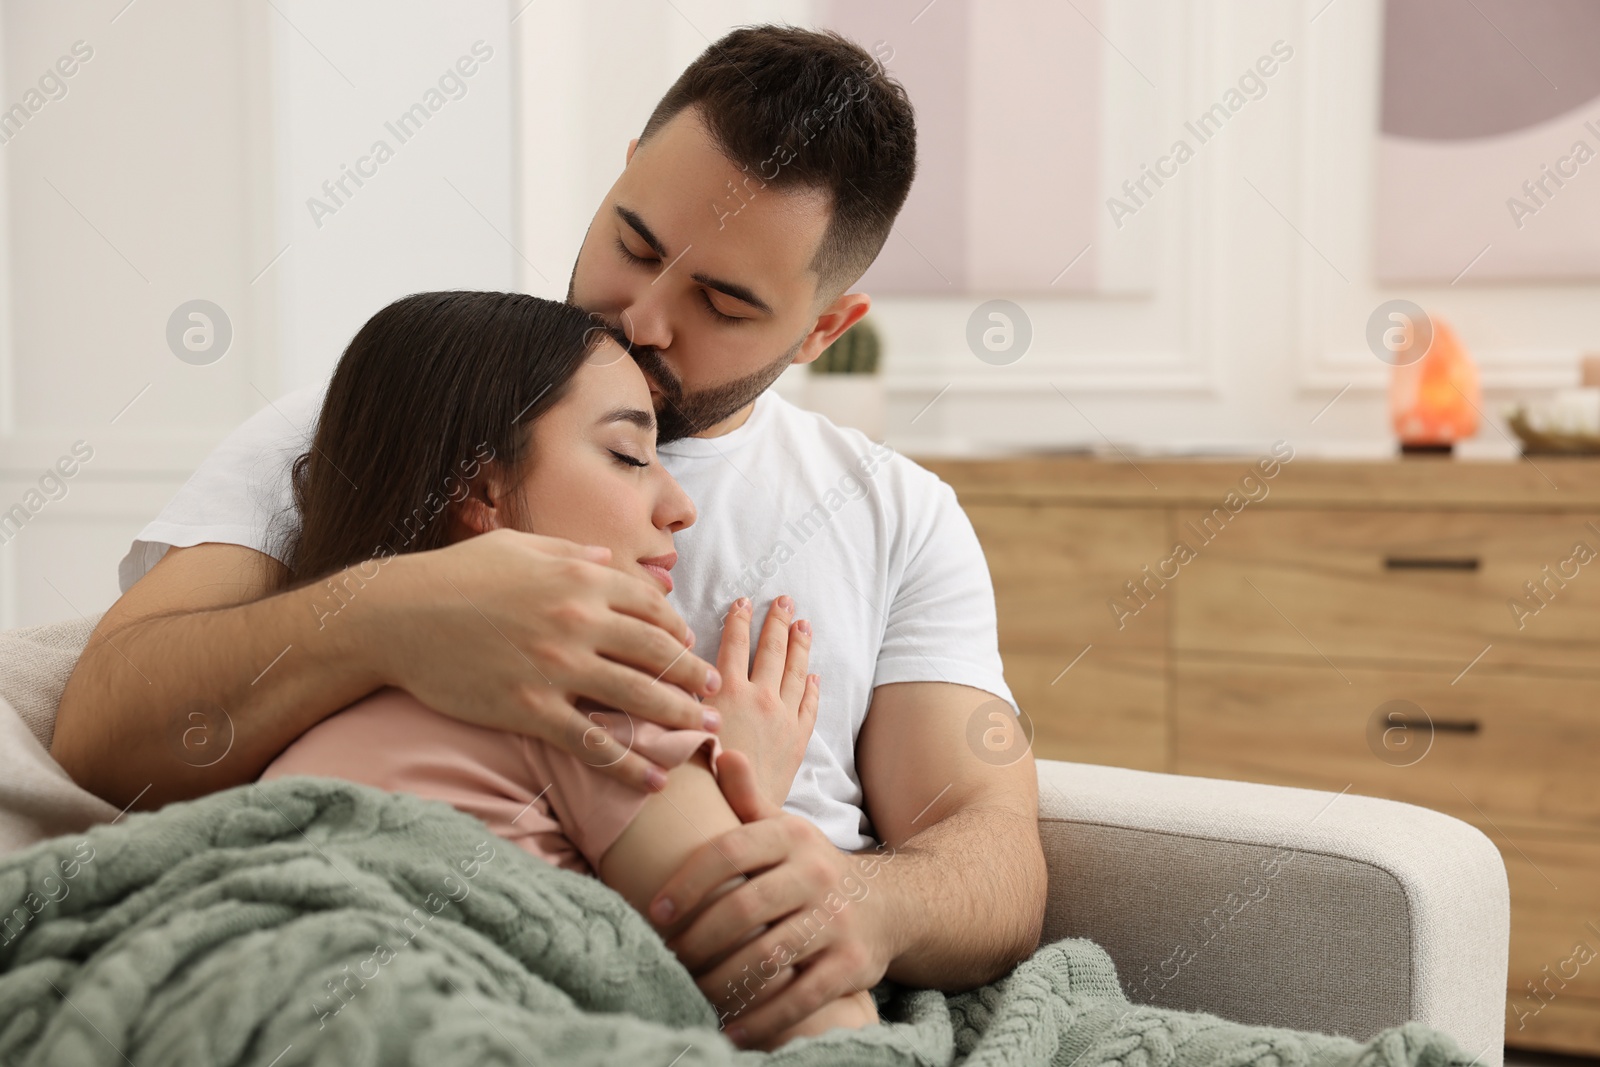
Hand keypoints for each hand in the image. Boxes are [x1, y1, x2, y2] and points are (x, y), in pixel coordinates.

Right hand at [368, 528, 720, 791]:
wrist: (396, 617)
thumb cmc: (457, 577)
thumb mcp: (521, 548)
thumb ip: (572, 553)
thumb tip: (610, 559)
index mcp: (580, 578)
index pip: (650, 607)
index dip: (678, 630)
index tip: (691, 647)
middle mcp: (577, 620)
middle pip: (656, 652)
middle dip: (692, 675)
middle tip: (715, 694)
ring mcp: (556, 668)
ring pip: (637, 698)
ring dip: (677, 717)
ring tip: (703, 732)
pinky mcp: (530, 710)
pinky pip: (593, 743)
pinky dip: (629, 764)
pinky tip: (653, 780)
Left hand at [647, 750, 896, 1048]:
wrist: (892, 903)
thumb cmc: (813, 867)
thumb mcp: (785, 828)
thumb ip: (748, 798)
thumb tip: (719, 752)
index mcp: (793, 835)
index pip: (730, 850)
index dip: (688, 881)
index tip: (656, 910)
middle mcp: (817, 873)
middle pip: (744, 908)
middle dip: (697, 939)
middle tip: (666, 959)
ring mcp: (837, 921)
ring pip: (768, 955)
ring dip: (721, 982)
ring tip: (688, 993)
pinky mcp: (851, 965)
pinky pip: (800, 997)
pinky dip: (763, 1019)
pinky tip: (732, 1031)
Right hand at [704, 596, 818, 808]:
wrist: (735, 812)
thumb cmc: (699, 775)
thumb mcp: (683, 729)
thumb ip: (683, 698)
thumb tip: (679, 671)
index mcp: (728, 694)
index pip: (735, 645)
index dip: (739, 621)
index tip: (743, 601)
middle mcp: (760, 700)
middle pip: (772, 651)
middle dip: (778, 622)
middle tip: (785, 600)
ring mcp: (784, 718)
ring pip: (797, 672)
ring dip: (800, 645)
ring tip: (804, 624)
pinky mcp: (798, 740)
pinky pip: (810, 705)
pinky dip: (814, 687)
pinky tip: (815, 675)